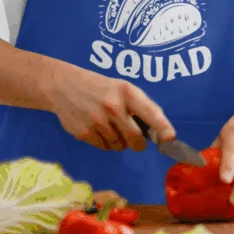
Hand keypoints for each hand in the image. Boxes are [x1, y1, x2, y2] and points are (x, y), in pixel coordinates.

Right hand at [47, 64, 174, 151]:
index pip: (149, 111)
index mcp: (127, 92)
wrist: (64, 86)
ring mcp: (97, 121)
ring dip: (120, 142)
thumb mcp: (123, 89)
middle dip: (138, 143)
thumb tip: (159, 133)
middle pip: (136, 138)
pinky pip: (104, 148)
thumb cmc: (101, 88)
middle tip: (135, 138)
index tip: (170, 138)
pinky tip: (98, 129)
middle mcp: (113, 106)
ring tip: (110, 126)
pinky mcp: (83, 133)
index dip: (161, 126)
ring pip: (120, 146)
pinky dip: (105, 143)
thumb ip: (140, 107)